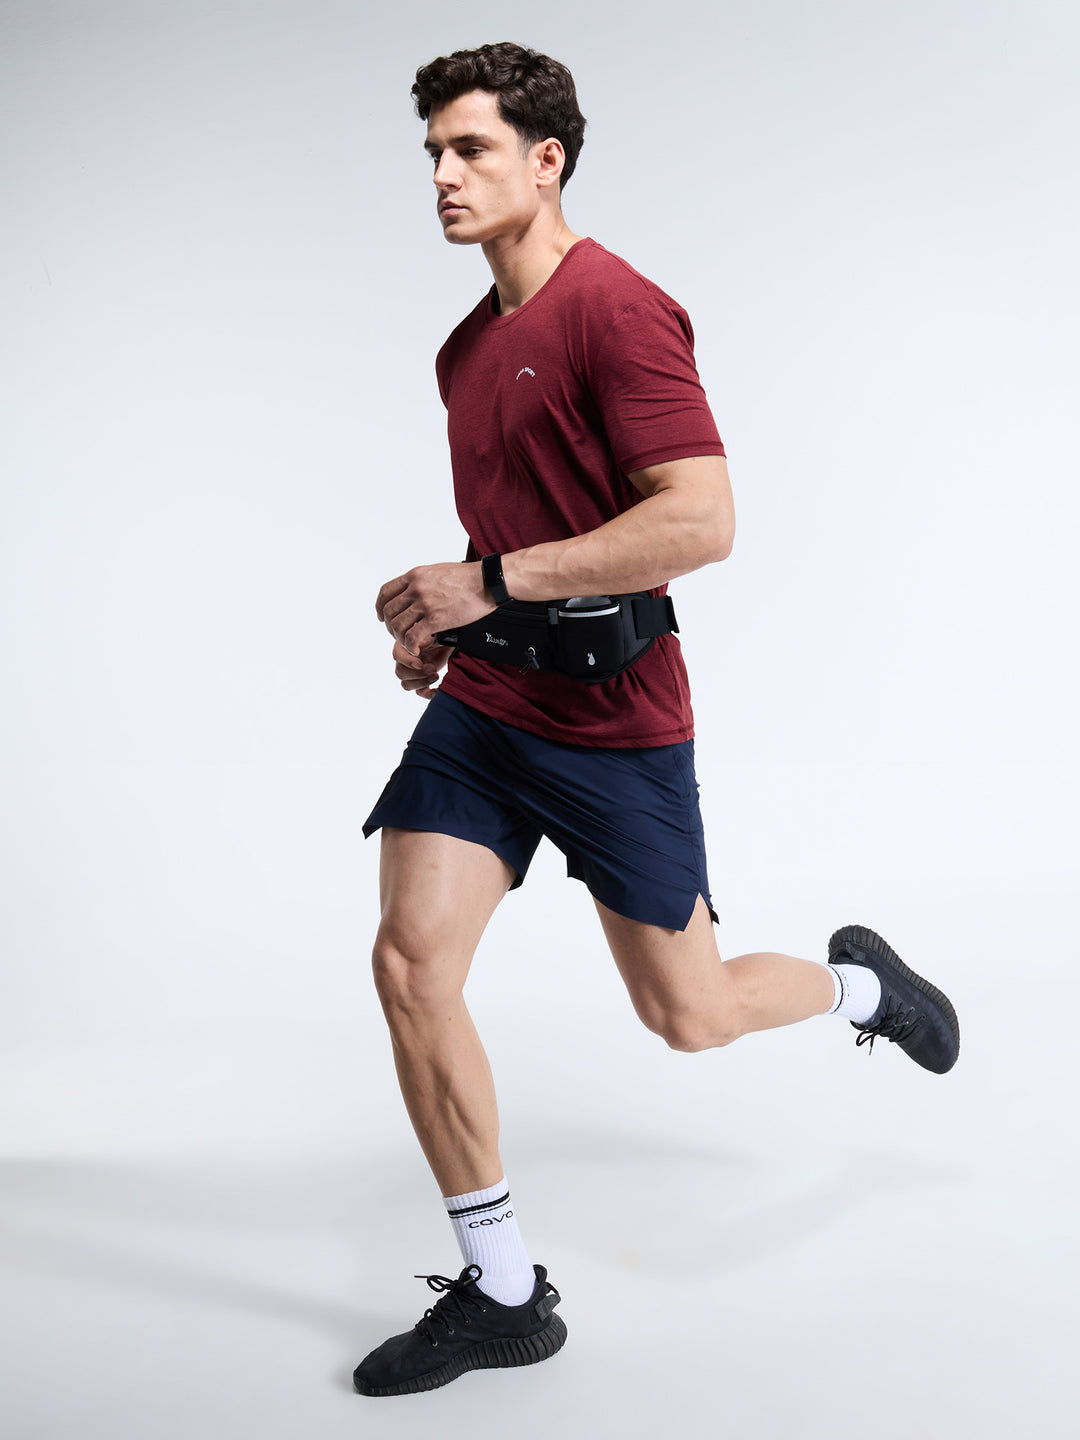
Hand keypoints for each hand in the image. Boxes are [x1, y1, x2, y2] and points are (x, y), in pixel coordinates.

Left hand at [376, 561, 493, 654]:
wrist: (487, 581)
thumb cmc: (467, 577)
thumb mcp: (437, 571)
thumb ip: (422, 581)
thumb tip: (415, 591)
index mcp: (415, 576)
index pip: (386, 592)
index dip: (381, 607)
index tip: (383, 616)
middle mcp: (416, 588)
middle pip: (390, 611)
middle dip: (391, 626)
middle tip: (399, 634)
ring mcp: (424, 604)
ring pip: (398, 626)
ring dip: (400, 638)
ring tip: (409, 643)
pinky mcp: (436, 619)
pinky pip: (413, 637)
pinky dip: (411, 646)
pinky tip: (417, 649)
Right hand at [393, 639, 453, 699]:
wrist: (452, 641)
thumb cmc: (440, 634)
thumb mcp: (431, 632)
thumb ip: (421, 637)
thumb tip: (416, 647)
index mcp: (405, 646)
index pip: (397, 656)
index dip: (407, 662)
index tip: (420, 663)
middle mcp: (406, 660)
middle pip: (401, 673)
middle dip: (417, 673)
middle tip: (433, 669)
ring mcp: (413, 672)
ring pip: (406, 684)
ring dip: (421, 683)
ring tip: (436, 676)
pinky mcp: (423, 680)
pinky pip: (419, 692)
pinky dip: (427, 694)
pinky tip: (437, 691)